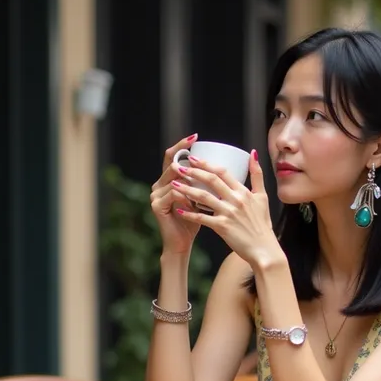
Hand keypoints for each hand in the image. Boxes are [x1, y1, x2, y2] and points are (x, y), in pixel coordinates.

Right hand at [150, 134, 203, 255]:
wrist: (182, 243)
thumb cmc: (195, 221)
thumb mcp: (202, 198)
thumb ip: (206, 183)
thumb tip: (225, 167)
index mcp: (169, 180)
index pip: (173, 156)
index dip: (182, 145)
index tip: (195, 136)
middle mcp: (159, 184)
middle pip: (171, 163)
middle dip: (185, 157)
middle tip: (198, 151)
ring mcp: (156, 194)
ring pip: (173, 178)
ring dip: (189, 177)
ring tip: (203, 176)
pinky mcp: (157, 206)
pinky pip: (173, 194)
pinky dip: (186, 194)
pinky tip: (196, 197)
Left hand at [171, 150, 281, 270]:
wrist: (264, 249)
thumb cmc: (262, 225)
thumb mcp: (263, 197)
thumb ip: (257, 174)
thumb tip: (253, 153)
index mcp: (244, 192)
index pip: (223, 172)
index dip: (206, 164)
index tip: (193, 158)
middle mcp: (236, 200)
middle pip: (211, 180)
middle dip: (193, 172)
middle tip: (178, 167)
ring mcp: (229, 213)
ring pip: (204, 197)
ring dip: (187, 189)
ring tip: (174, 184)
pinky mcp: (222, 227)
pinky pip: (202, 218)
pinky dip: (190, 214)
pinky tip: (179, 210)